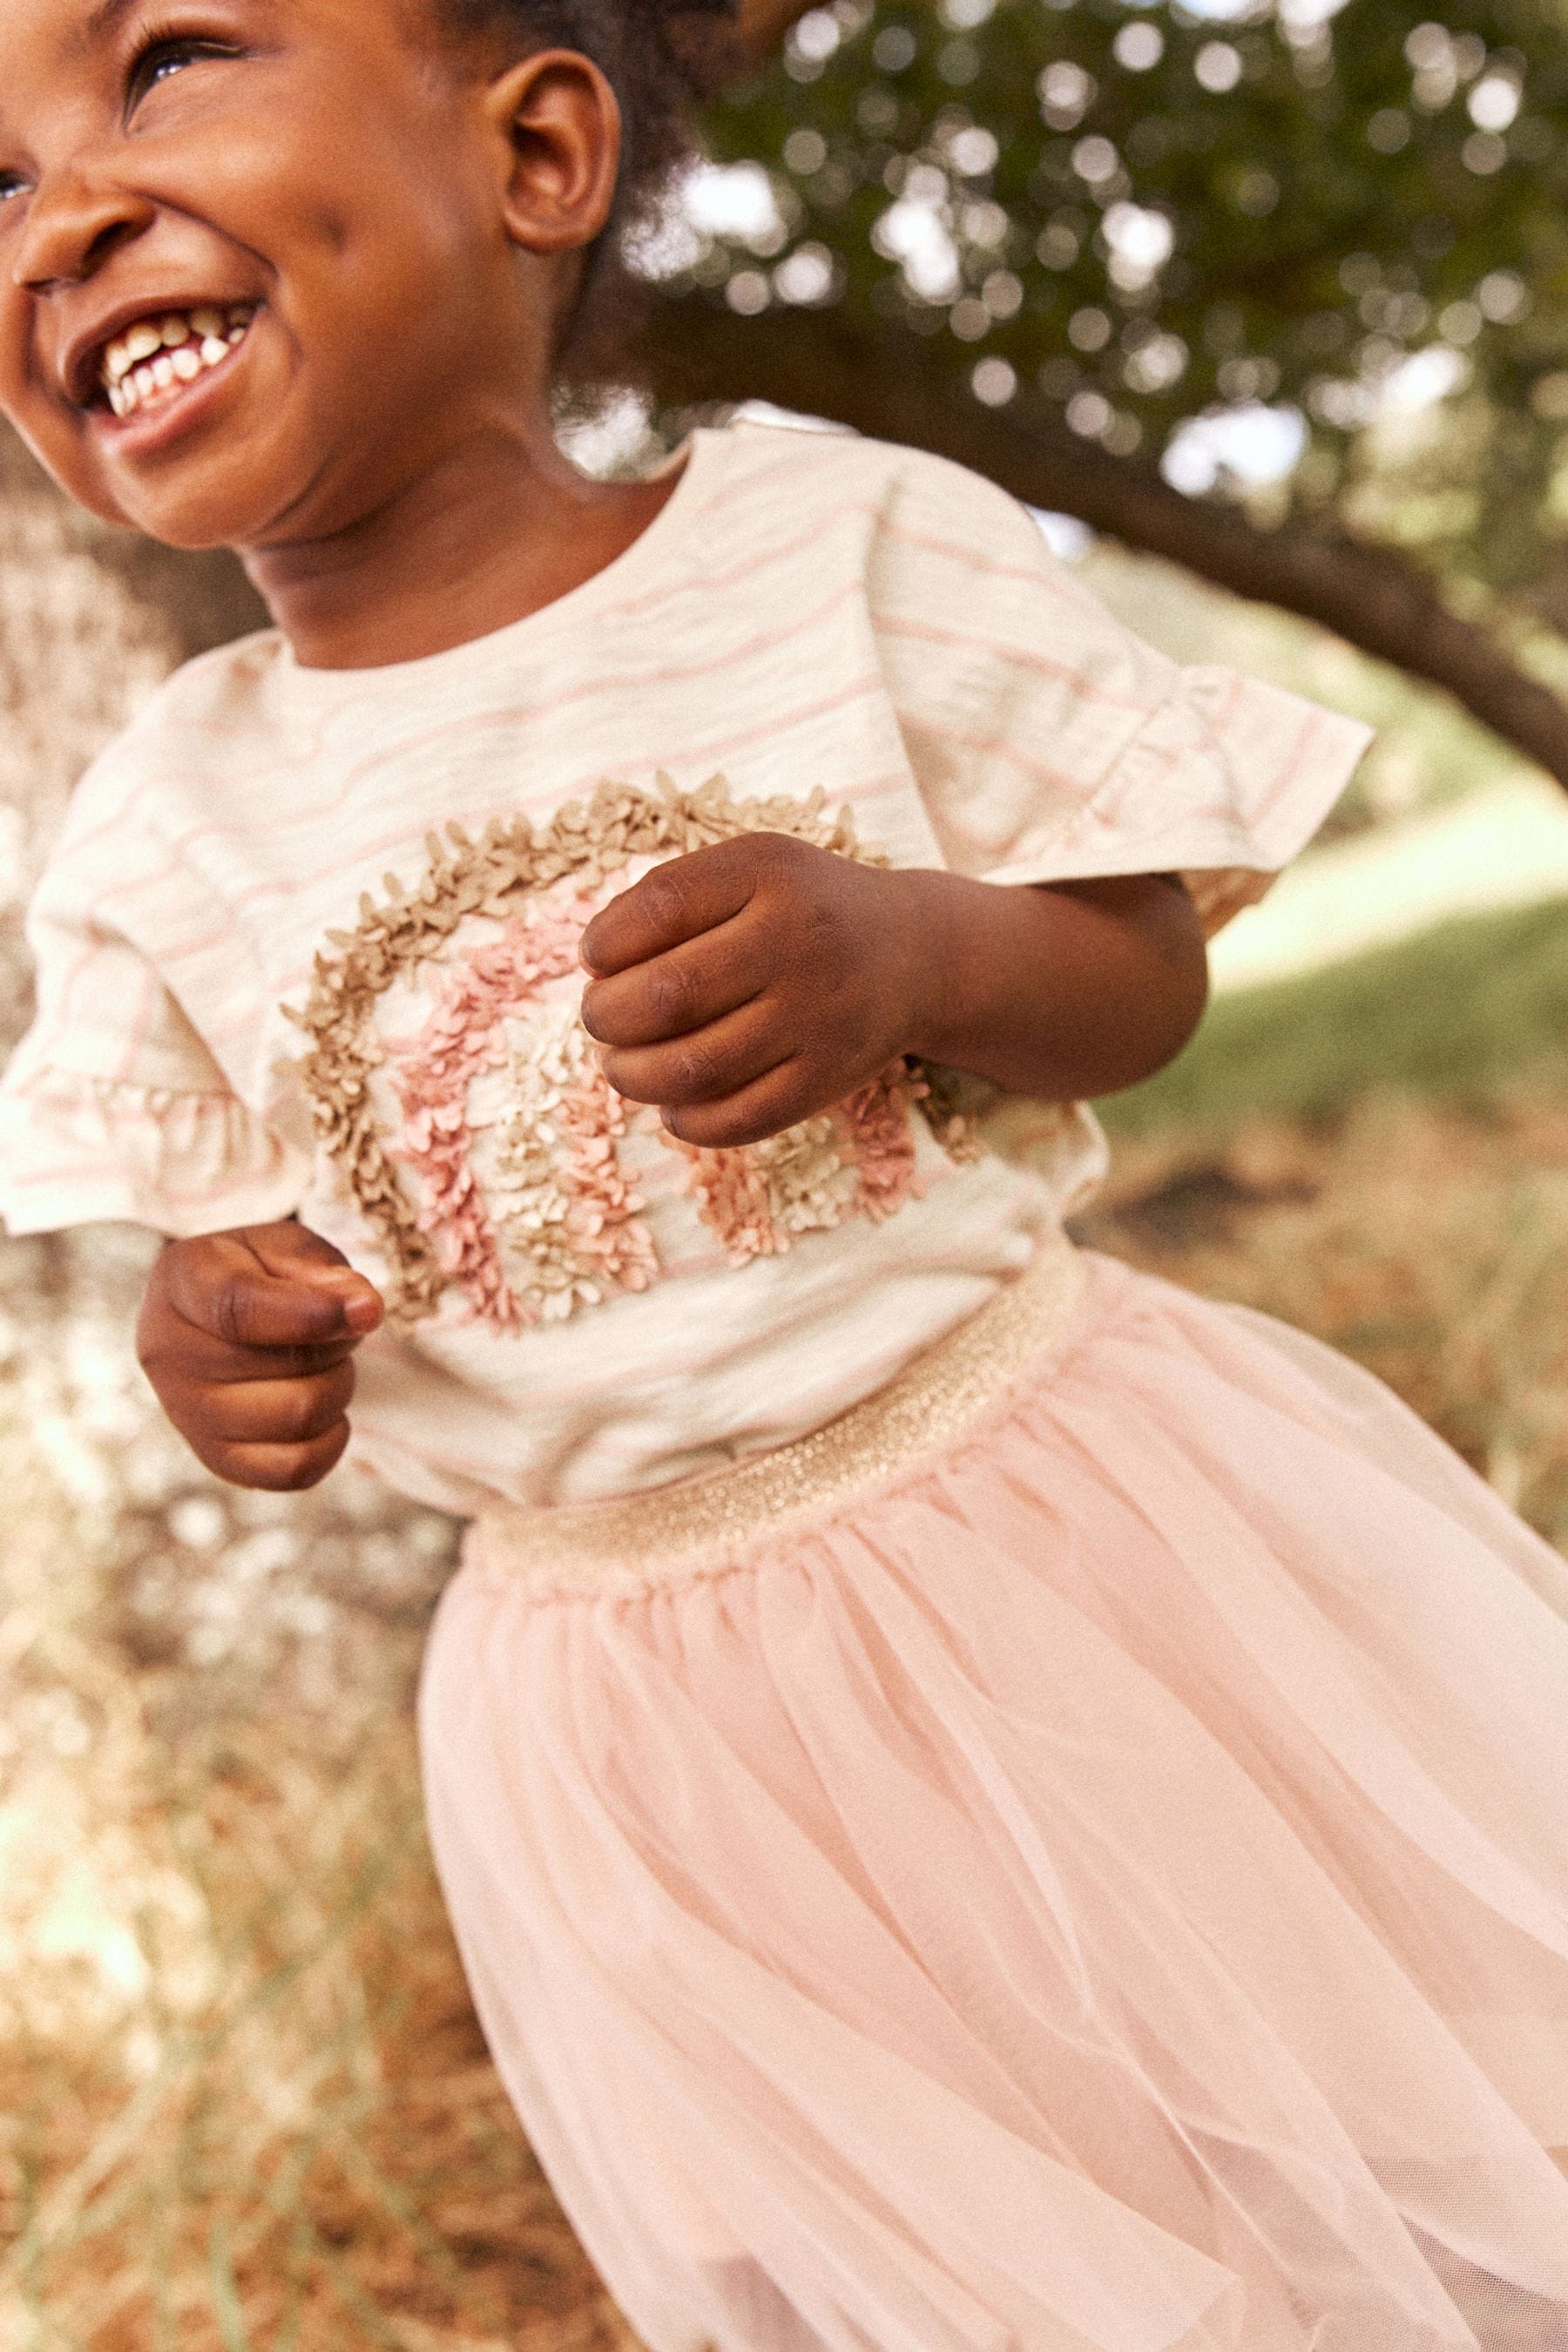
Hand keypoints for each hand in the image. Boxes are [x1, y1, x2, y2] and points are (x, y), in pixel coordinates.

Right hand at [135, 1222, 384, 1491]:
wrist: (220, 1312)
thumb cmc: (260, 1272)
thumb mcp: (288, 1246)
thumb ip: (322, 1268)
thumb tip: (362, 1310)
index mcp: (181, 1281)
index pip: (237, 1308)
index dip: (310, 1315)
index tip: (366, 1312)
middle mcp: (168, 1352)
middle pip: (284, 1366)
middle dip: (335, 1344)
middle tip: (333, 1328)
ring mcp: (186, 1414)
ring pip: (297, 1418)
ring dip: (337, 1388)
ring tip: (324, 1364)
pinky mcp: (216, 1459)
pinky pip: (295, 1470)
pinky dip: (330, 1440)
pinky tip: (324, 1409)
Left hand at [579, 835, 933, 1147]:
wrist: (914, 956)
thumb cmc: (800, 910)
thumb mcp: (750, 868)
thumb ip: (671, 898)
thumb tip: (595, 964)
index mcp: (769, 875)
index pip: (659, 909)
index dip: (604, 943)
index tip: (596, 960)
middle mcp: (798, 942)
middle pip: (668, 995)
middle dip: (606, 1016)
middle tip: (601, 1018)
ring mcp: (817, 1016)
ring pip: (693, 1068)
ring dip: (631, 1075)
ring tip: (622, 1065)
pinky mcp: (828, 1078)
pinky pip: (737, 1119)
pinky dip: (685, 1121)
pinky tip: (673, 1104)